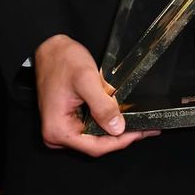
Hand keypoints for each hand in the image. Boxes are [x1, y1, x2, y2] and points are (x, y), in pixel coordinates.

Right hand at [34, 34, 160, 156]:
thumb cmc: (62, 60)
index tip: (140, 134)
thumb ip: (102, 105)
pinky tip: (119, 115)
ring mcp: (61, 127)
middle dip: (120, 136)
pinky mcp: (67, 119)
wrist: (50, 48)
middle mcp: (57, 134)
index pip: (95, 147)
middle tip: (144, 129)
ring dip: (114, 128)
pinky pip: (89, 126)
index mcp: (58, 130)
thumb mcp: (86, 79)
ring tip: (136, 122)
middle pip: (95, 144)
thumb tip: (117, 127)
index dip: (120, 141)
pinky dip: (104, 120)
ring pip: (94, 136)